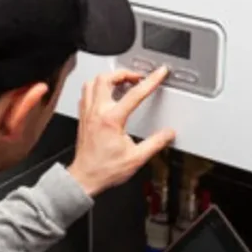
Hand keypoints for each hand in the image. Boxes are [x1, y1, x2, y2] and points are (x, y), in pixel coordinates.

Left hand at [67, 67, 175, 196]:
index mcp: (111, 120)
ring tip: (120, 82)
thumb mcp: (137, 158)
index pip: (135, 93)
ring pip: (92, 82)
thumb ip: (155, 143)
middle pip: (106, 78)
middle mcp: (97, 112)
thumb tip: (168, 133)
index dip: (151, 80)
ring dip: (107, 78)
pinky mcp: (82, 118)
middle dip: (124, 73)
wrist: (85, 178)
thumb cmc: (105, 169)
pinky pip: (86, 94)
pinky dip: (96, 88)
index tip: (159, 73)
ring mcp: (87, 113)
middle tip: (136, 78)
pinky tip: (105, 94)